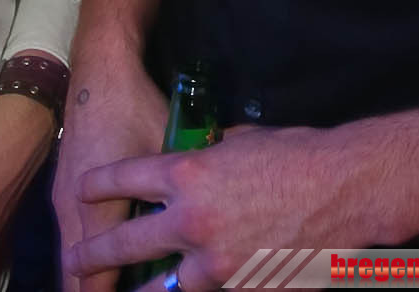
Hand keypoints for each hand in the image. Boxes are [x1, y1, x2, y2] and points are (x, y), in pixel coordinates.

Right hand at [53, 50, 167, 291]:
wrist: (101, 71)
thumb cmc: (138, 110)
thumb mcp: (169, 154)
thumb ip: (188, 192)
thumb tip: (225, 218)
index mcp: (101, 212)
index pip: (99, 278)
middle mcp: (74, 212)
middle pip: (76, 276)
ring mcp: (64, 198)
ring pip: (69, 255)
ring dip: (86, 278)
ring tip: (106, 290)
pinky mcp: (63, 184)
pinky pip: (69, 233)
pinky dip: (81, 252)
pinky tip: (98, 261)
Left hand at [64, 122, 390, 291]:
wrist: (343, 189)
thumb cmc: (295, 154)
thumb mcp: (241, 142)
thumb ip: (209, 156)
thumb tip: (198, 160)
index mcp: (188, 175)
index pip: (125, 178)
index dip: (98, 185)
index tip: (81, 191)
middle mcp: (191, 221)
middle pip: (127, 241)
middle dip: (95, 253)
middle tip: (75, 262)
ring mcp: (216, 263)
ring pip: (161, 288)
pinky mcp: (241, 288)